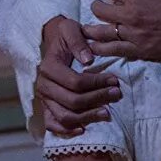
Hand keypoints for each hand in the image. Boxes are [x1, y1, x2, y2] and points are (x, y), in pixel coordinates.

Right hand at [37, 15, 120, 137]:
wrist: (54, 42)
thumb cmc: (65, 36)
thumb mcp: (70, 29)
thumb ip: (78, 41)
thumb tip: (88, 60)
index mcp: (49, 68)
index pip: (75, 82)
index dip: (96, 83)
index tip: (114, 80)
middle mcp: (43, 86)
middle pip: (72, 102)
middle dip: (97, 99)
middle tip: (116, 94)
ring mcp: (44, 99)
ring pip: (65, 117)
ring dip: (88, 117)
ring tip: (106, 113)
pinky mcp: (47, 107)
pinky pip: (53, 125)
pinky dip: (67, 131)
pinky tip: (84, 129)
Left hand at [85, 0, 160, 60]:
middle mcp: (131, 14)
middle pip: (101, 10)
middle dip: (98, 7)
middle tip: (98, 8)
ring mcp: (134, 34)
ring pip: (103, 32)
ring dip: (92, 29)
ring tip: (86, 29)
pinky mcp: (140, 49)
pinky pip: (114, 50)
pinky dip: (101, 48)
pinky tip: (93, 47)